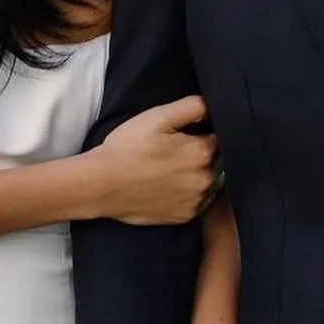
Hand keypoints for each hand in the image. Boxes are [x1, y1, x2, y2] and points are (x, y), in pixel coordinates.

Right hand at [91, 96, 220, 226]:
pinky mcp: (185, 216)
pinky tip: (173, 184)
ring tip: (175, 166)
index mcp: (203, 152)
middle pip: (220, 160)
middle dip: (206, 151)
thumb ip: (192, 107)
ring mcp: (196, 201)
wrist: (101, 185)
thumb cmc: (128, 148)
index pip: (221, 136)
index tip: (191, 131)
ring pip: (212, 181)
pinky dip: (193, 192)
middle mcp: (206, 180)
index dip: (208, 130)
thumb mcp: (158, 117)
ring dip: (202, 173)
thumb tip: (212, 107)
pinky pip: (200, 201)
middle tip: (179, 148)